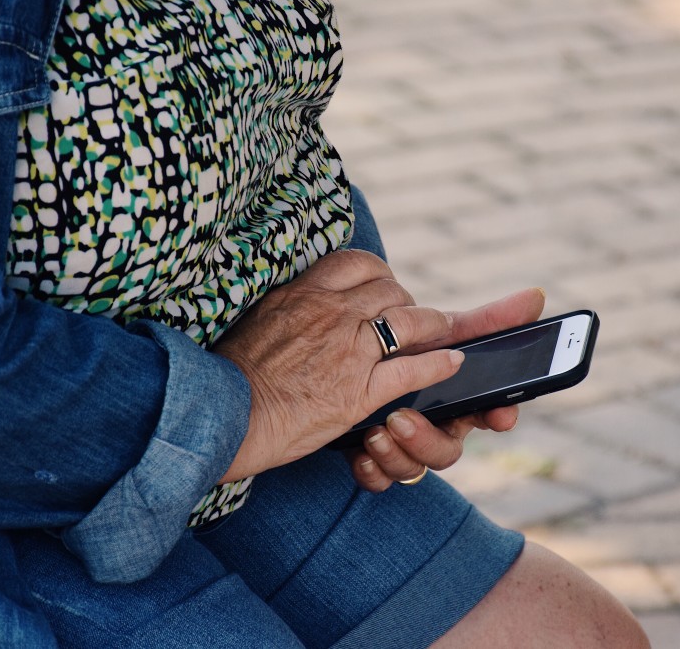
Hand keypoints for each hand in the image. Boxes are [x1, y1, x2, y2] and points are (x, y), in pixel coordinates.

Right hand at [213, 250, 463, 482]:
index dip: (379, 273)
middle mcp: (331, 313)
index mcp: (304, 293)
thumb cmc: (232, 374)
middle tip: (412, 314)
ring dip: (433, 324)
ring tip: (444, 329)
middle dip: (406, 300)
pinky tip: (453, 363)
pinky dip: (439, 364)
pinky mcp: (360, 389)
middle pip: (390, 289)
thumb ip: (287, 306)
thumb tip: (300, 303)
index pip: (357, 263)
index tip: (383, 286)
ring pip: (410, 322)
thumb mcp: (257, 320)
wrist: (225, 415)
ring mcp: (349, 350)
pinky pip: (413, 368)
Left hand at [347, 287, 545, 490]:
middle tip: (400, 419)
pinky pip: (379, 480)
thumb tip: (536, 295)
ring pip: (412, 468)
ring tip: (375, 432)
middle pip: (446, 451)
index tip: (501, 416)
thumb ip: (485, 321)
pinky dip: (372, 470)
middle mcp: (435, 429)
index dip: (499, 416)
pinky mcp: (372, 460)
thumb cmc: (401, 350)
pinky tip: (360, 454)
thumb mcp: (436, 334)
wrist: (340, 361)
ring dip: (396, 455)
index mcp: (460, 403)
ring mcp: (403, 448)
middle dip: (427, 440)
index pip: (489, 416)